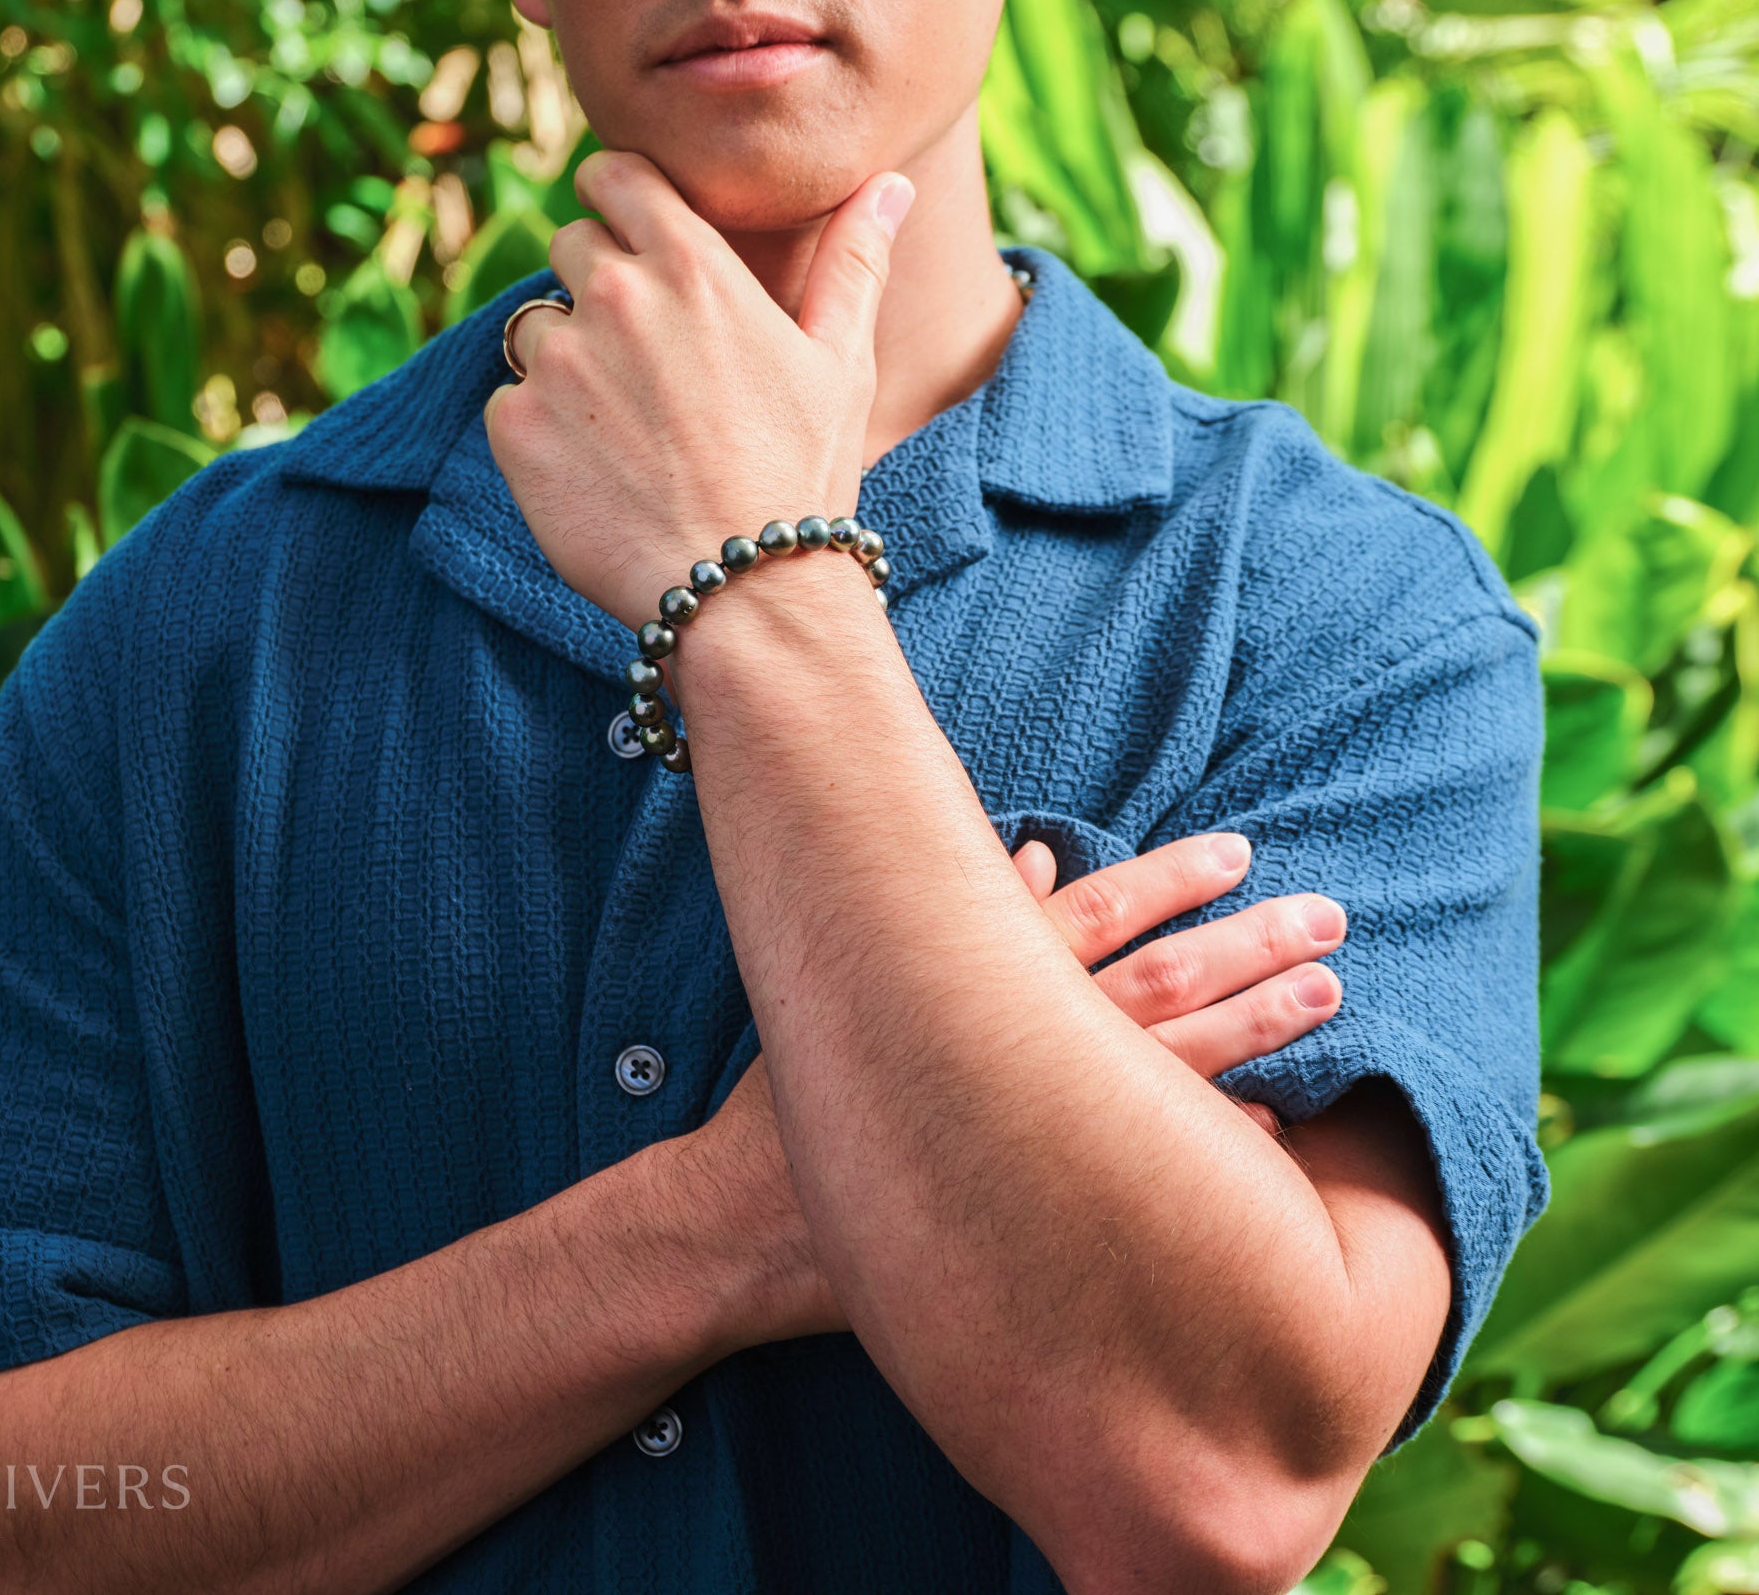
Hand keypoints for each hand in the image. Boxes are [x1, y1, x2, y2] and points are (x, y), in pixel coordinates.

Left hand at [481, 150, 910, 629]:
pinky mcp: (515, 427)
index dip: (616, 197)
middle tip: (644, 361)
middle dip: (597, 284)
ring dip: (566, 360)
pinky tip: (598, 472)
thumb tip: (891, 185)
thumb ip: (852, 262)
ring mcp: (557, 361)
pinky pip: (508, 402)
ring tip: (626, 426)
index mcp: (691, 264)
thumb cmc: (803, 475)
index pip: (615, 175)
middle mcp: (614, 296)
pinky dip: (541, 430)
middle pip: (570, 245)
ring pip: (534, 326)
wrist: (746, 590)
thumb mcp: (842, 363)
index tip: (625, 229)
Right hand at [677, 835, 1344, 1345]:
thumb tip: (1037, 847)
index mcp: (975, 988)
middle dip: (1252, 947)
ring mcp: (1037, 1139)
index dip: (1173, 880)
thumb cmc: (803, 1097)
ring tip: (1331, 999)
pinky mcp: (1046, 1213)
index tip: (1240, 853)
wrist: (746, 1230)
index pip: (1098, 914)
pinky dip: (1224, 1146)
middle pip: (1163, 984)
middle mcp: (1017, 1057)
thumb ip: (963, 917)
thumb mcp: (862, 980)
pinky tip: (1286, 1124)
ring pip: (1179, 1071)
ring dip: (1260, 1028)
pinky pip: (1162, 1179)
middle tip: (1330, 918)